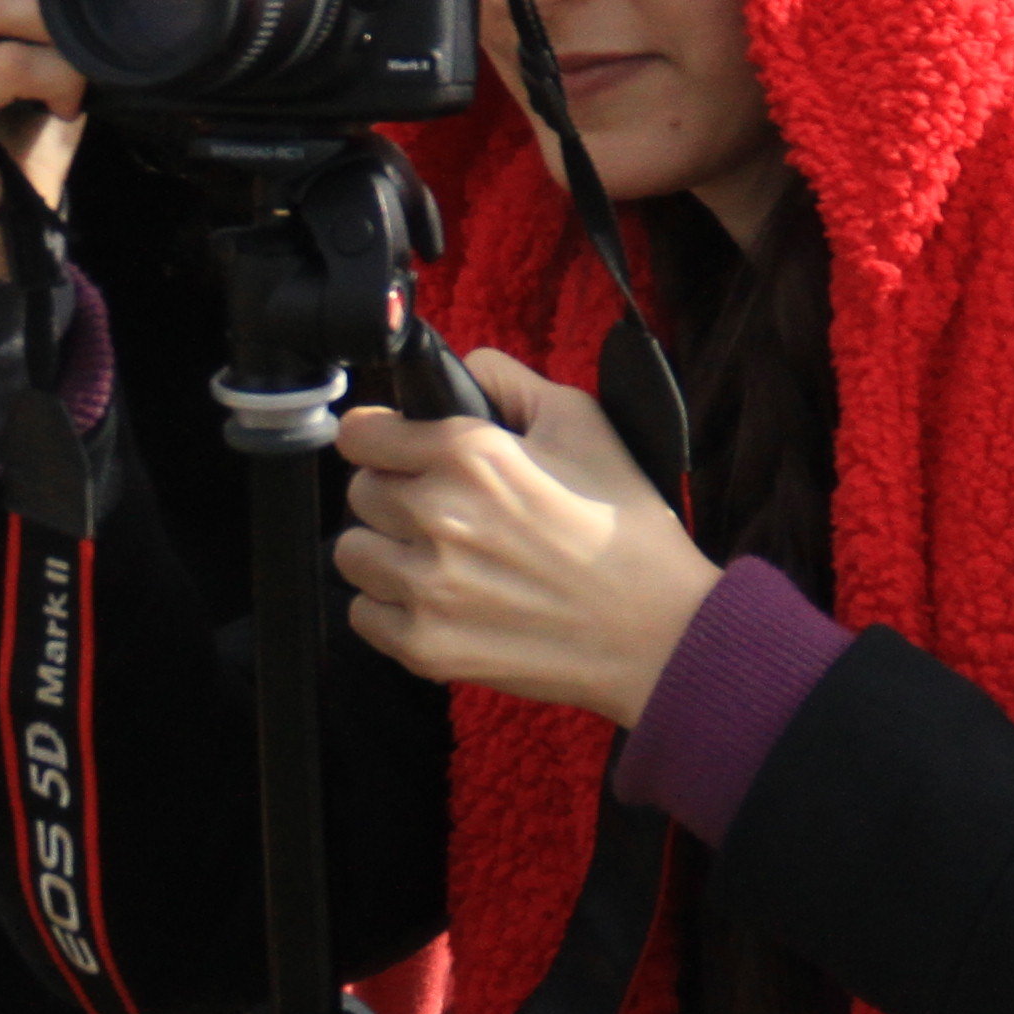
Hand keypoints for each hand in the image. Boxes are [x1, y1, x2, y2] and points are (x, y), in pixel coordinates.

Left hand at [331, 346, 721, 724]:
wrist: (661, 634)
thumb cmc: (627, 528)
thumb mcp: (583, 423)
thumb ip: (509, 382)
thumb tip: (462, 367)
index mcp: (469, 454)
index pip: (361, 432)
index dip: (380, 438)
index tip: (396, 450)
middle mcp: (437, 516)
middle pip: (359, 492)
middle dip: (394, 495)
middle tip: (443, 510)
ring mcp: (427, 586)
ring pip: (353, 554)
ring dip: (386, 552)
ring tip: (439, 559)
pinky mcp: (425, 646)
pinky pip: (362, 615)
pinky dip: (392, 609)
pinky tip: (441, 602)